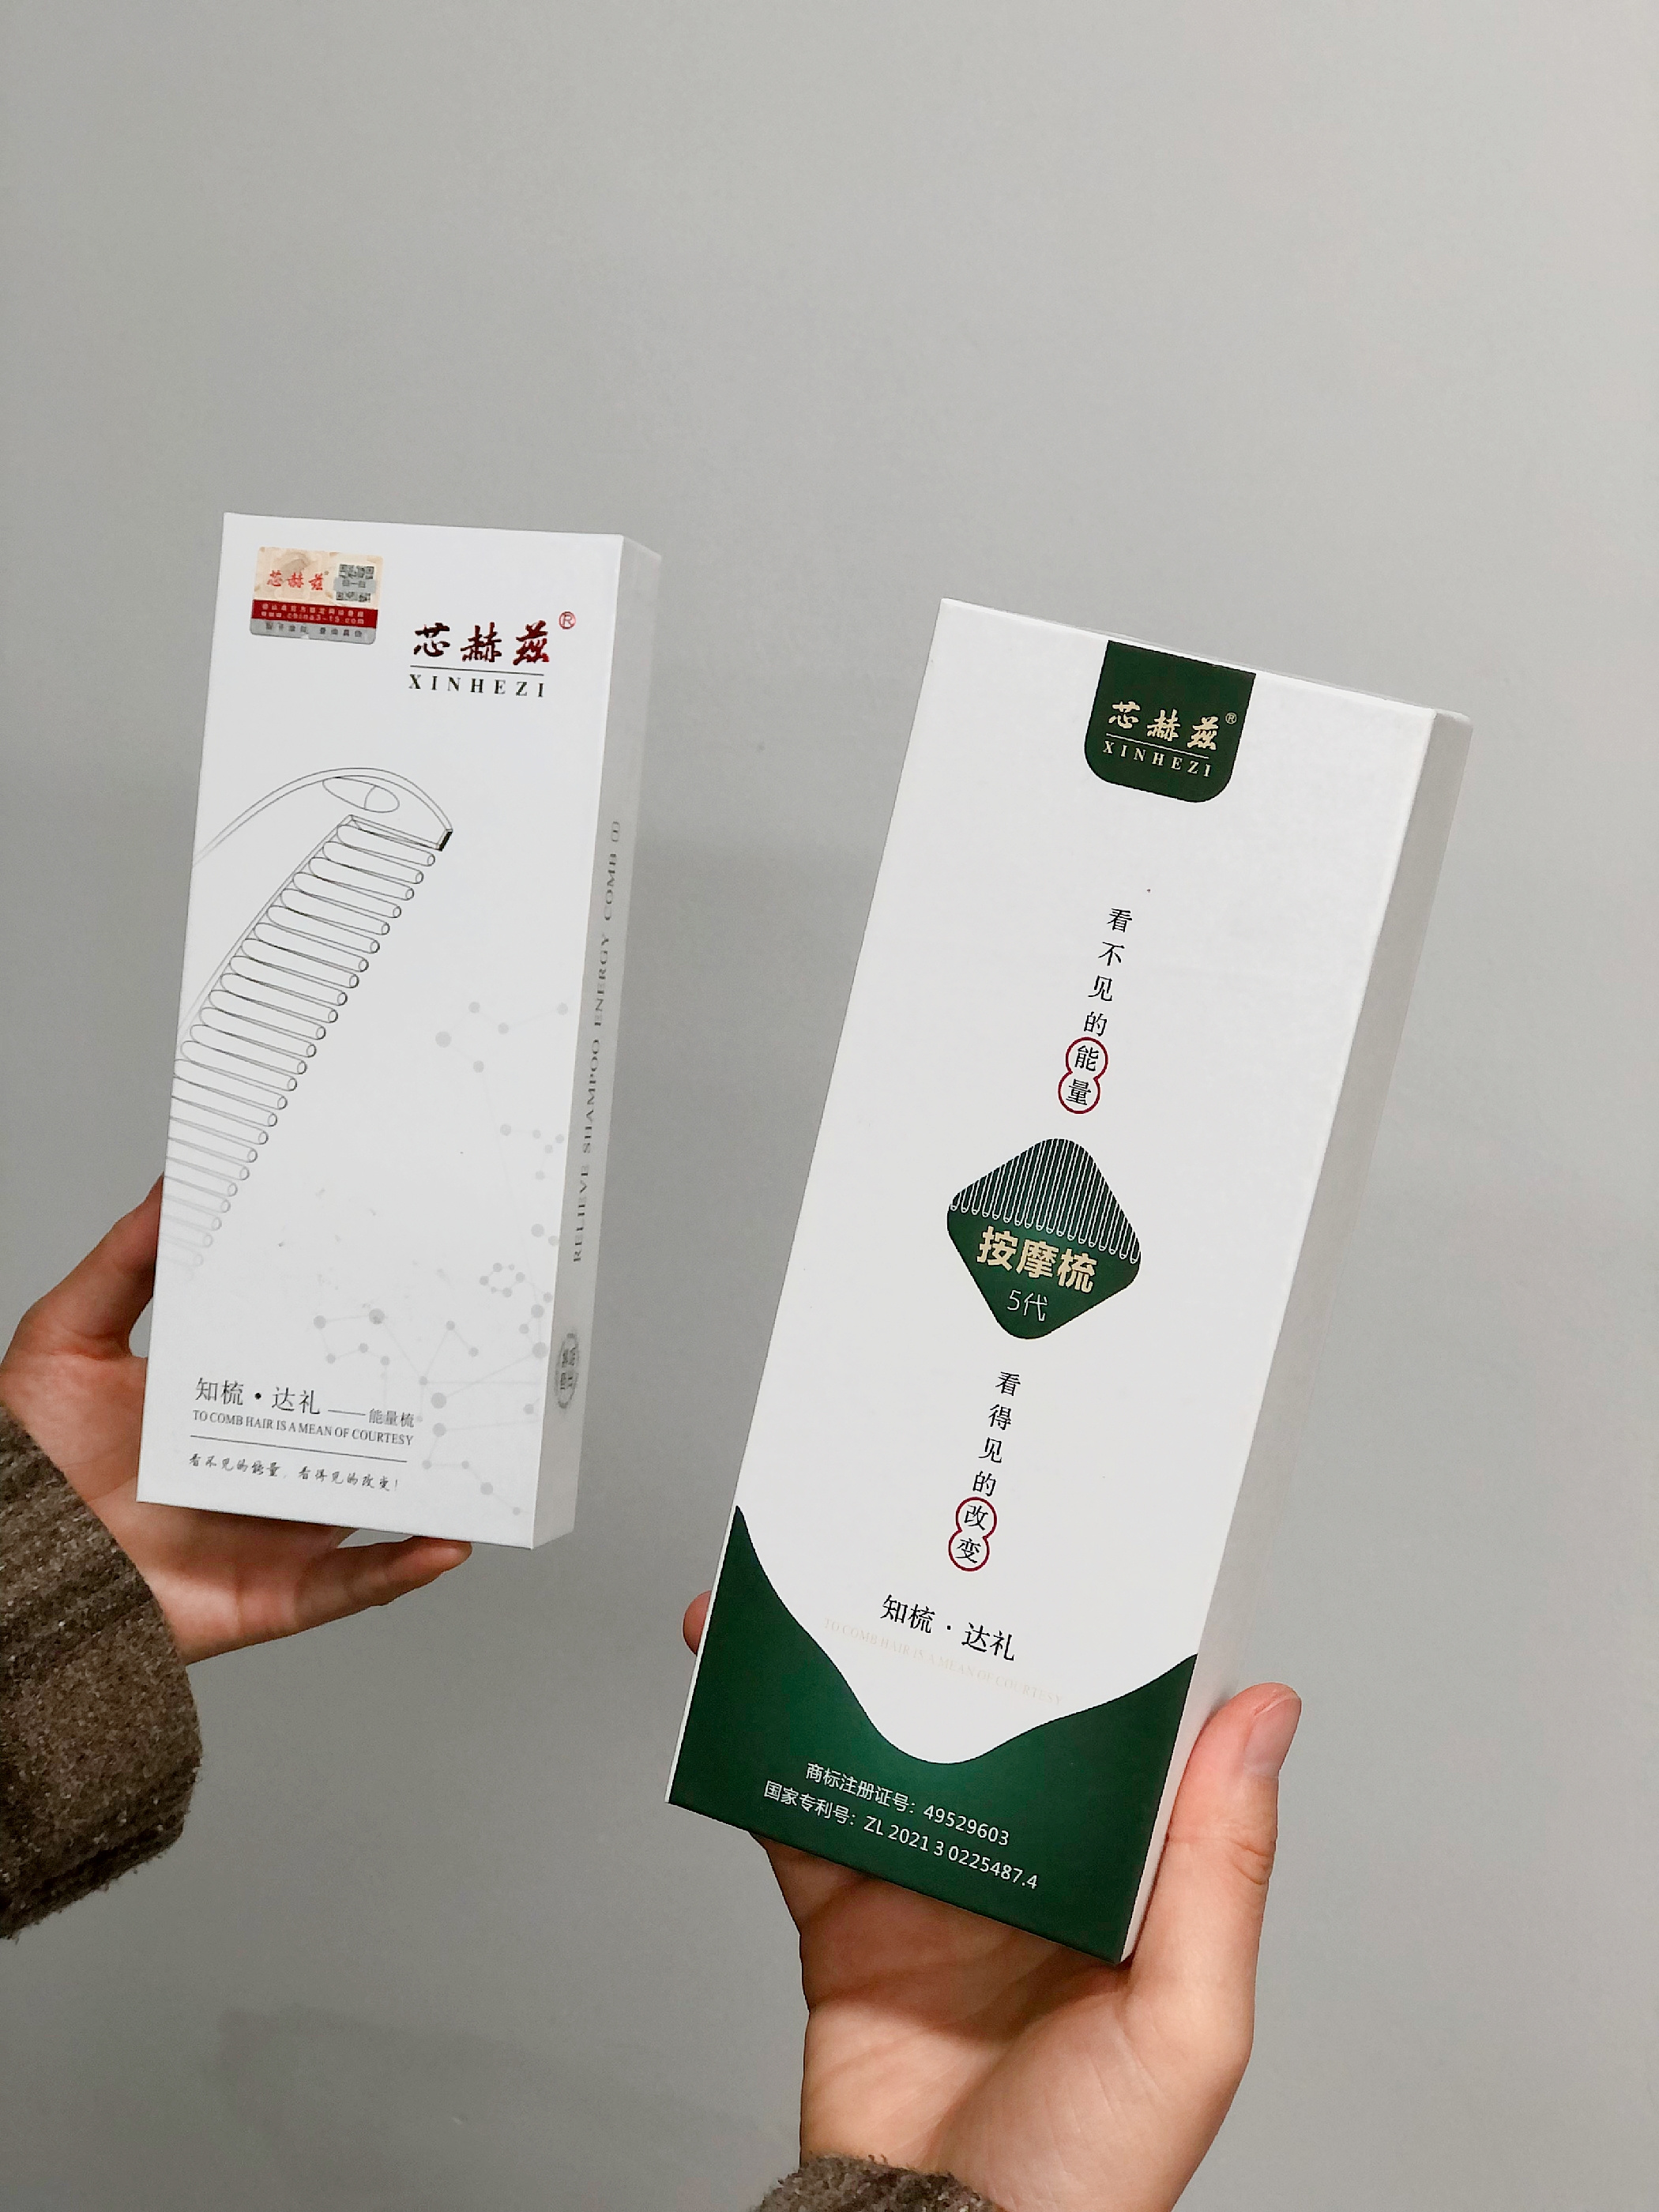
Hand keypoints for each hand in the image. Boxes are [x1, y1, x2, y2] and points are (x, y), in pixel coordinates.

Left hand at [0, 1183, 470, 1661]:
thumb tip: (173, 1184)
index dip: (364, 1322)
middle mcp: (265, 1464)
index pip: (314, 1356)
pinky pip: (355, 1585)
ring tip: (488, 1443)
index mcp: (230, 1403)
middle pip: (364, 1425)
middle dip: (422, 1394)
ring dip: (437, 1478)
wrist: (2, 1574)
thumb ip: (123, 1264)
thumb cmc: (22, 1468)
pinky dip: (405, 1567)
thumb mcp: (66, 1341)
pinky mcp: (275, 1595)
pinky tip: (446, 1540)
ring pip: (378, 1501)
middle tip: (476, 1350)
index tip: (411, 1278)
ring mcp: (277, 1531)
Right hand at [683, 1592, 1297, 2211]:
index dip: (1111, 1644)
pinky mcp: (848, 1910)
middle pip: (999, 1718)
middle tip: (938, 1536)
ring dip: (855, 1665)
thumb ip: (1221, 1868)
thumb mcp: (1187, 2024)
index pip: (1127, 1734)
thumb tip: (1264, 1713)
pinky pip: (802, 1807)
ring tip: (825, 1582)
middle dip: (966, 1632)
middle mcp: (1033, 1864)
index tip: (1087, 1553)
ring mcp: (934, 1882)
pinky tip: (748, 1683)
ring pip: (894, 1739)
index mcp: (1128, 1878)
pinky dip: (766, 1744)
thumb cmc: (1086, 2176)